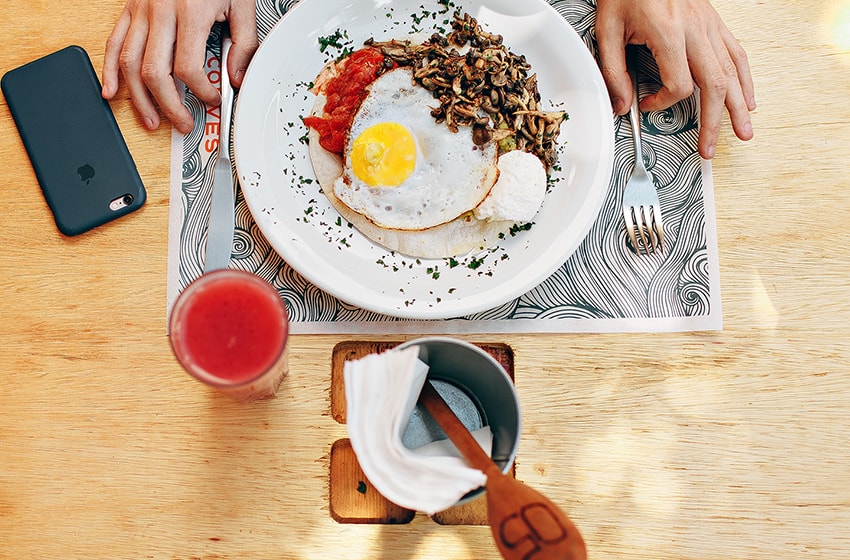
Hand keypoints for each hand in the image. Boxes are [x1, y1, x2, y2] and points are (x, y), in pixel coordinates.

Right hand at [102, 0, 257, 133]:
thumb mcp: (242, 4)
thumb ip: (244, 43)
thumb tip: (237, 78)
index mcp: (191, 12)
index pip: (189, 67)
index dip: (201, 91)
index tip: (213, 99)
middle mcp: (161, 12)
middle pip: (156, 72)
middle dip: (170, 105)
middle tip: (183, 123)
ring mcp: (141, 11)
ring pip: (131, 64)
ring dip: (140, 99)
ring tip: (152, 120)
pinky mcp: (129, 10)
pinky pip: (114, 43)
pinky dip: (110, 71)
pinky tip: (112, 93)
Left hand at [595, 0, 755, 158]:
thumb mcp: (608, 29)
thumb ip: (613, 70)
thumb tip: (620, 104)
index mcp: (670, 32)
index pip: (678, 84)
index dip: (662, 102)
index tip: (646, 104)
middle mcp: (696, 29)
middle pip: (714, 85)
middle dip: (713, 122)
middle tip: (709, 149)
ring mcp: (709, 24)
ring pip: (732, 71)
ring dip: (738, 106)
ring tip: (742, 132)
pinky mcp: (714, 21)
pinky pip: (736, 53)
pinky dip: (744, 79)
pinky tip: (747, 98)